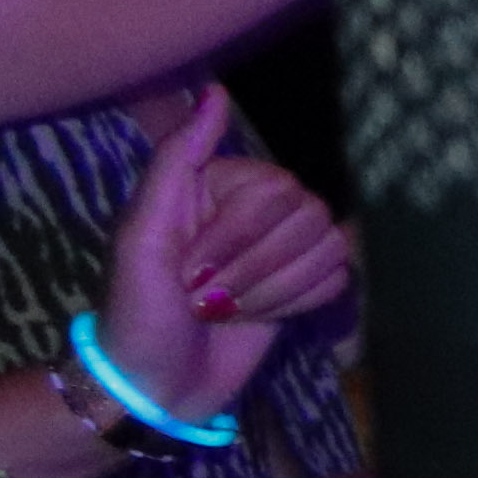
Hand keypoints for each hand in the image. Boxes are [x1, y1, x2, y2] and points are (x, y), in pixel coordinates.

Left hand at [101, 87, 330, 435]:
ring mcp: (286, 247)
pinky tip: (259, 318)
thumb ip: (176, 160)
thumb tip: (215, 92)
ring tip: (226, 310)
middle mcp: (260, 208)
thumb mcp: (142, 234)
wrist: (154, 386)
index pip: (275, 191)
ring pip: (330, 247)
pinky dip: (296, 305)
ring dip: (274, 290)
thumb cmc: (138, 310)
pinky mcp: (306, 284)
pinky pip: (339, 278)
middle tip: (207, 296)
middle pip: (309, 216)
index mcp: (221, 185)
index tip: (188, 271)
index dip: (237, 237)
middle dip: (256, 269)